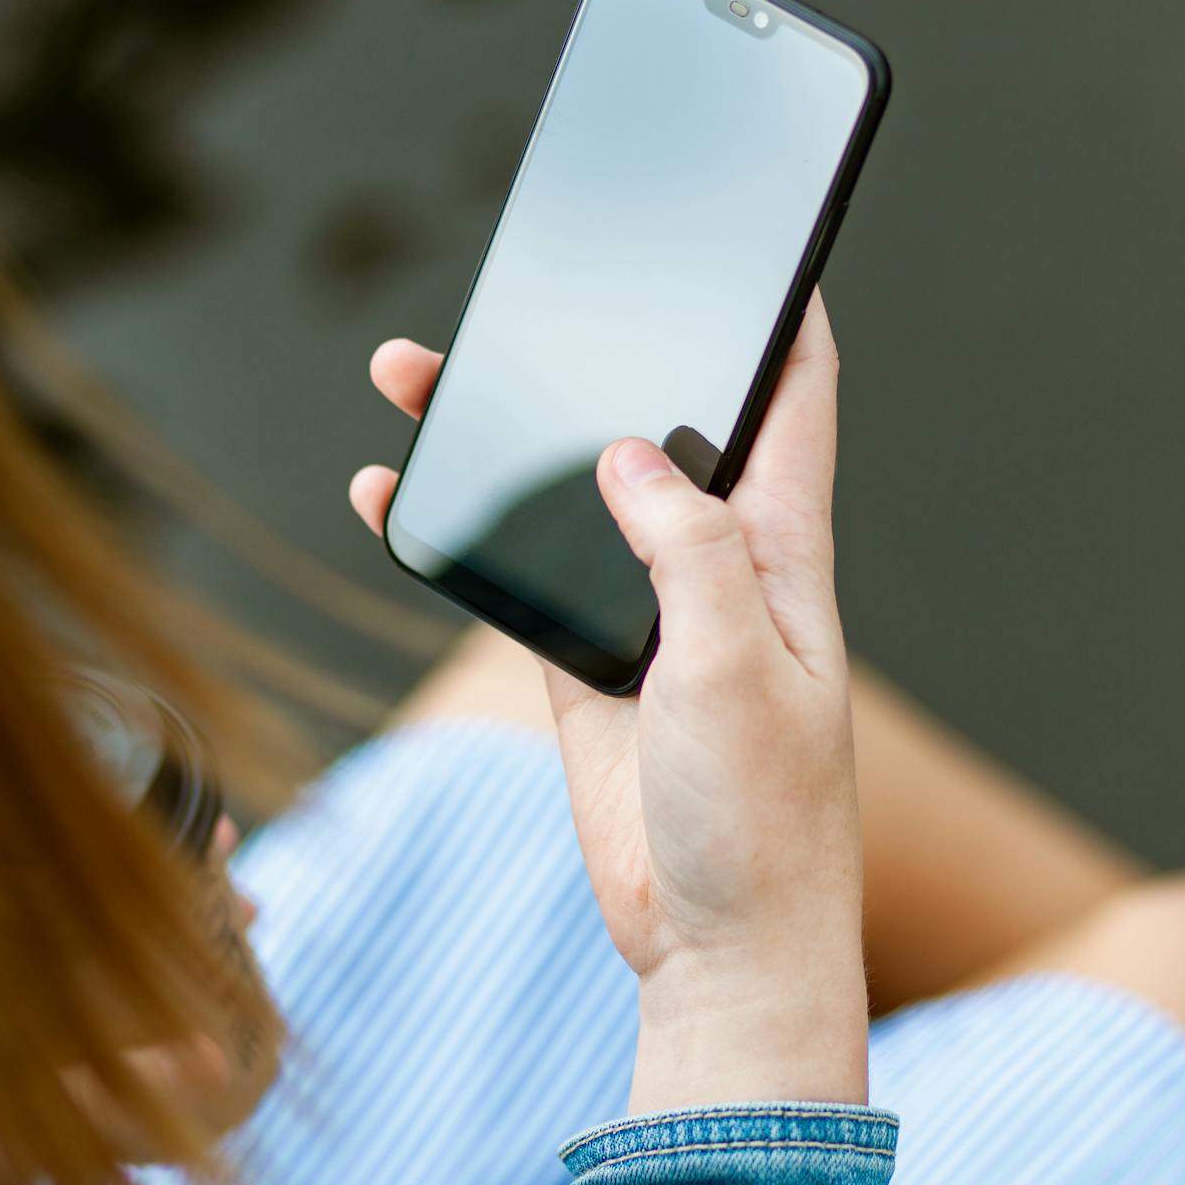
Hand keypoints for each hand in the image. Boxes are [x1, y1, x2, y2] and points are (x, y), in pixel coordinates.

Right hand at [350, 295, 867, 1109]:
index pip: (794, 399)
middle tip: (531, 284)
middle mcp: (714, 564)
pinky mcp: (582, 665)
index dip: (782, 313)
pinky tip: (390, 490)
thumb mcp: (738, 669)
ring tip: (413, 369)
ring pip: (565, 489)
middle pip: (650, 422)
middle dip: (597, 348)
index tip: (759, 237)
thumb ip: (689, 553)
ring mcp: (642, 612)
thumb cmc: (763, 818)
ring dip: (498, 432)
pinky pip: (509, 573)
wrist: (718, 947)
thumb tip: (630, 452)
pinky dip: (451, 530)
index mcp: (780, 549)